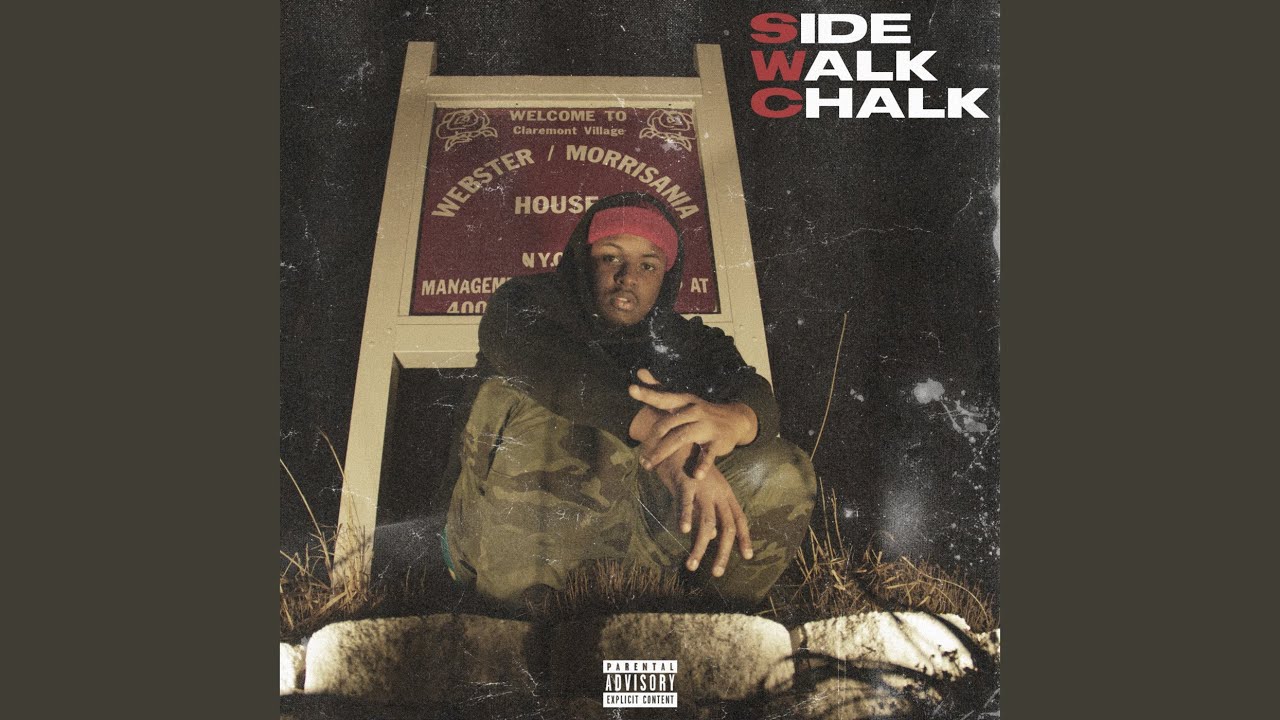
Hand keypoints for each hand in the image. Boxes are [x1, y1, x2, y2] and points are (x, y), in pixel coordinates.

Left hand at [629, 369, 757, 481]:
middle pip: (667, 424)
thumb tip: (639, 371)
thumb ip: (660, 388)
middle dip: (651, 443)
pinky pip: (708, 453)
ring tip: (650, 466)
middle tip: (641, 460)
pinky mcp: (718, 440)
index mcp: (684, 402)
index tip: (631, 389)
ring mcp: (707, 425)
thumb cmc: (701, 412)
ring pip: (681, 437)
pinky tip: (696, 475)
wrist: (736, 420)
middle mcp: (694, 411)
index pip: (663, 397)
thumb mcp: (682, 400)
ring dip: (663, 452)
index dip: (647, 393)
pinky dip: (703, 464)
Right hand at [652, 449, 753, 575]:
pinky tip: (682, 531)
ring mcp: (703, 488)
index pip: (739, 519)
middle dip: (723, 552)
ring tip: (691, 565)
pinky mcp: (686, 483)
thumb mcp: (700, 494)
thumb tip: (710, 538)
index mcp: (724, 494)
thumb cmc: (687, 469)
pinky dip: (685, 516)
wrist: (675, 441)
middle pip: (727, 526)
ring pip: (706, 522)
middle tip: (717, 573)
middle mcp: (717, 493)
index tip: (747, 556)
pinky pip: (687, 503)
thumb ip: (704, 515)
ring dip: (699, 546)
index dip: (744, 538)